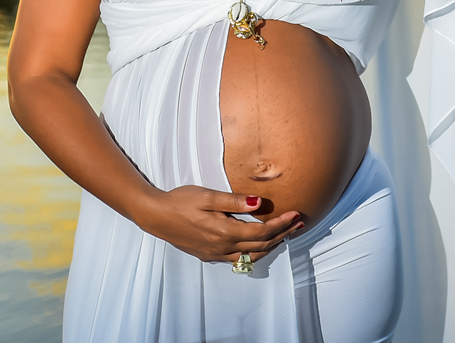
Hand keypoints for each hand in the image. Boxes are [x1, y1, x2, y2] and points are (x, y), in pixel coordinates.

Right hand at [135, 186, 303, 262]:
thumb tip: (258, 203)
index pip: (261, 232)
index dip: (281, 224)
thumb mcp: (208, 196)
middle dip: (282, 234)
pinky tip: (259, 244)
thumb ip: (234, 201)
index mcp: (224, 232)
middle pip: (261, 246)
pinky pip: (238, 258)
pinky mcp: (209, 255)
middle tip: (298, 224)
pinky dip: (254, 251)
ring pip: (251, 256)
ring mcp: (215, 254)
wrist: (156, 216)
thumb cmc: (180, 202)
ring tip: (285, 234)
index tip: (295, 214)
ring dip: (271, 245)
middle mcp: (222, 247)